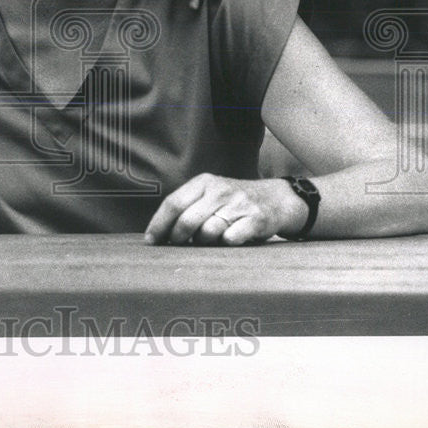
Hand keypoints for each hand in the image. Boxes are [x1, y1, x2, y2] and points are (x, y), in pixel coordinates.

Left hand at [143, 174, 306, 245]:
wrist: (276, 199)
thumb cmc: (233, 202)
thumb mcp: (210, 194)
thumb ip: (188, 207)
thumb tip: (159, 233)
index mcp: (204, 182)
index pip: (173, 203)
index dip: (159, 224)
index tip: (151, 240)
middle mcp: (220, 190)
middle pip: (187, 220)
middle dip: (178, 238)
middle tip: (177, 245)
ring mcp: (239, 204)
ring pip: (208, 232)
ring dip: (203, 242)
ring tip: (208, 240)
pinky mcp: (256, 219)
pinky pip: (231, 239)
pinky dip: (226, 244)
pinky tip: (229, 241)